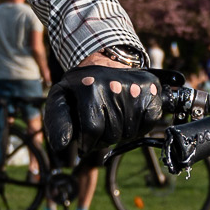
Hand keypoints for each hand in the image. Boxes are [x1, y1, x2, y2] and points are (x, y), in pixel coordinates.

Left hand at [43, 60, 162, 163]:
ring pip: (130, 132)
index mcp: (89, 86)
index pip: (93, 130)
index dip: (88, 142)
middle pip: (112, 134)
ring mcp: (135, 87)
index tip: (85, 142)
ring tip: (113, 118)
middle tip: (100, 126)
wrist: (104, 64)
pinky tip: (129, 115)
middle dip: (104, 138)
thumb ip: (57, 122)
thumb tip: (60, 145)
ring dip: (120, 132)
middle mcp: (114, 85)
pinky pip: (149, 123)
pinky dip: (139, 126)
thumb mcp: (61, 98)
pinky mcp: (151, 90)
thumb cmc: (80, 88)